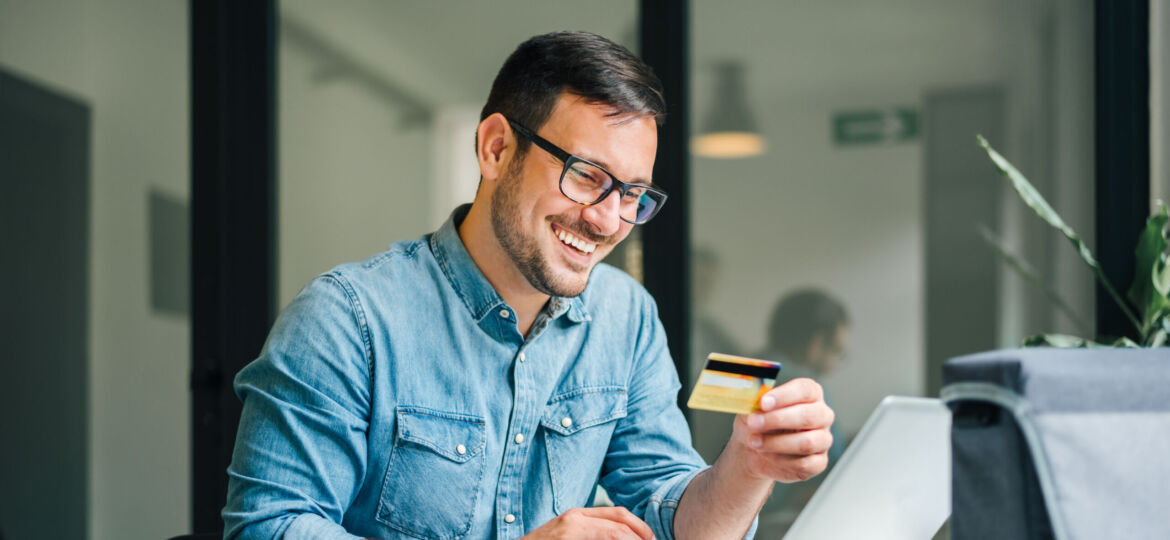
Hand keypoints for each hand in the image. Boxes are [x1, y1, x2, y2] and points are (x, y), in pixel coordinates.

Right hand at [521, 506, 654, 539]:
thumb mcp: (566, 534)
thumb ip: (591, 531)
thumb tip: (624, 535)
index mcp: (577, 515)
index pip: (619, 515)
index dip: (641, 528)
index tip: (651, 539)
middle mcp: (575, 520)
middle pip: (621, 526)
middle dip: (641, 538)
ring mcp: (570, 533)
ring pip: (615, 535)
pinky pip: (603, 539)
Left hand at [732, 378, 834, 482]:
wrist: (752, 449)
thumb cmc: (758, 422)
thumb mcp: (752, 408)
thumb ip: (755, 401)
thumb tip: (755, 398)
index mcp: (810, 394)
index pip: (805, 390)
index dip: (784, 395)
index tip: (763, 403)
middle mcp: (822, 415)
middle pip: (809, 415)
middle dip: (778, 420)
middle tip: (754, 423)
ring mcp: (823, 439)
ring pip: (807, 442)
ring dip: (776, 443)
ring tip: (754, 442)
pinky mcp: (819, 462)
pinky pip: (805, 463)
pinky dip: (782, 460)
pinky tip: (767, 455)